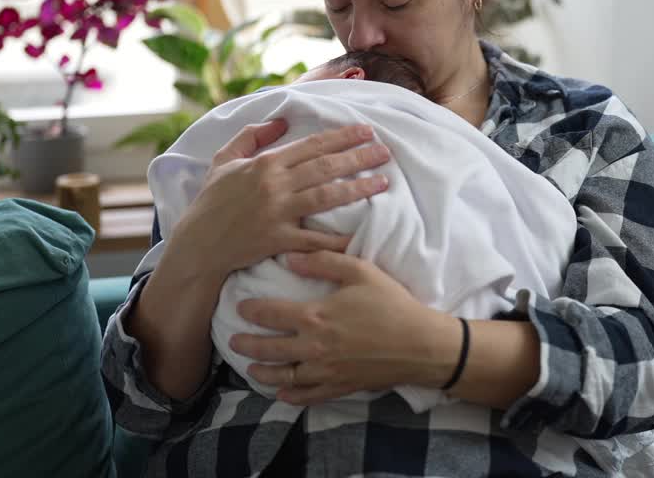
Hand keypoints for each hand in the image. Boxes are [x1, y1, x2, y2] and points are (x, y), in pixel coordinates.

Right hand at [164, 120, 392, 281]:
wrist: (198, 244)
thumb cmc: (212, 201)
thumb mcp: (224, 160)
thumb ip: (251, 136)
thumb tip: (281, 120)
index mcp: (265, 164)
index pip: (312, 145)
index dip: (342, 137)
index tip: (367, 131)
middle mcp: (274, 186)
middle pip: (325, 167)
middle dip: (358, 157)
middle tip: (385, 152)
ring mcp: (278, 214)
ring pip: (326, 197)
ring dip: (357, 188)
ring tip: (383, 182)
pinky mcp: (278, 241)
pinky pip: (315, 240)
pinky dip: (338, 239)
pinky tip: (362, 233)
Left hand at [229, 251, 461, 405]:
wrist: (420, 344)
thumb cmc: (391, 304)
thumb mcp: (361, 271)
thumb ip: (323, 261)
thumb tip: (290, 257)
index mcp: (315, 316)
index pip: (271, 315)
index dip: (251, 311)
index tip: (239, 307)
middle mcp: (314, 347)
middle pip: (269, 350)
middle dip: (247, 346)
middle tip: (234, 341)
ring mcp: (325, 371)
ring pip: (283, 376)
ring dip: (262, 373)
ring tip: (251, 369)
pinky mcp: (339, 386)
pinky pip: (307, 396)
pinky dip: (290, 396)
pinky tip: (281, 394)